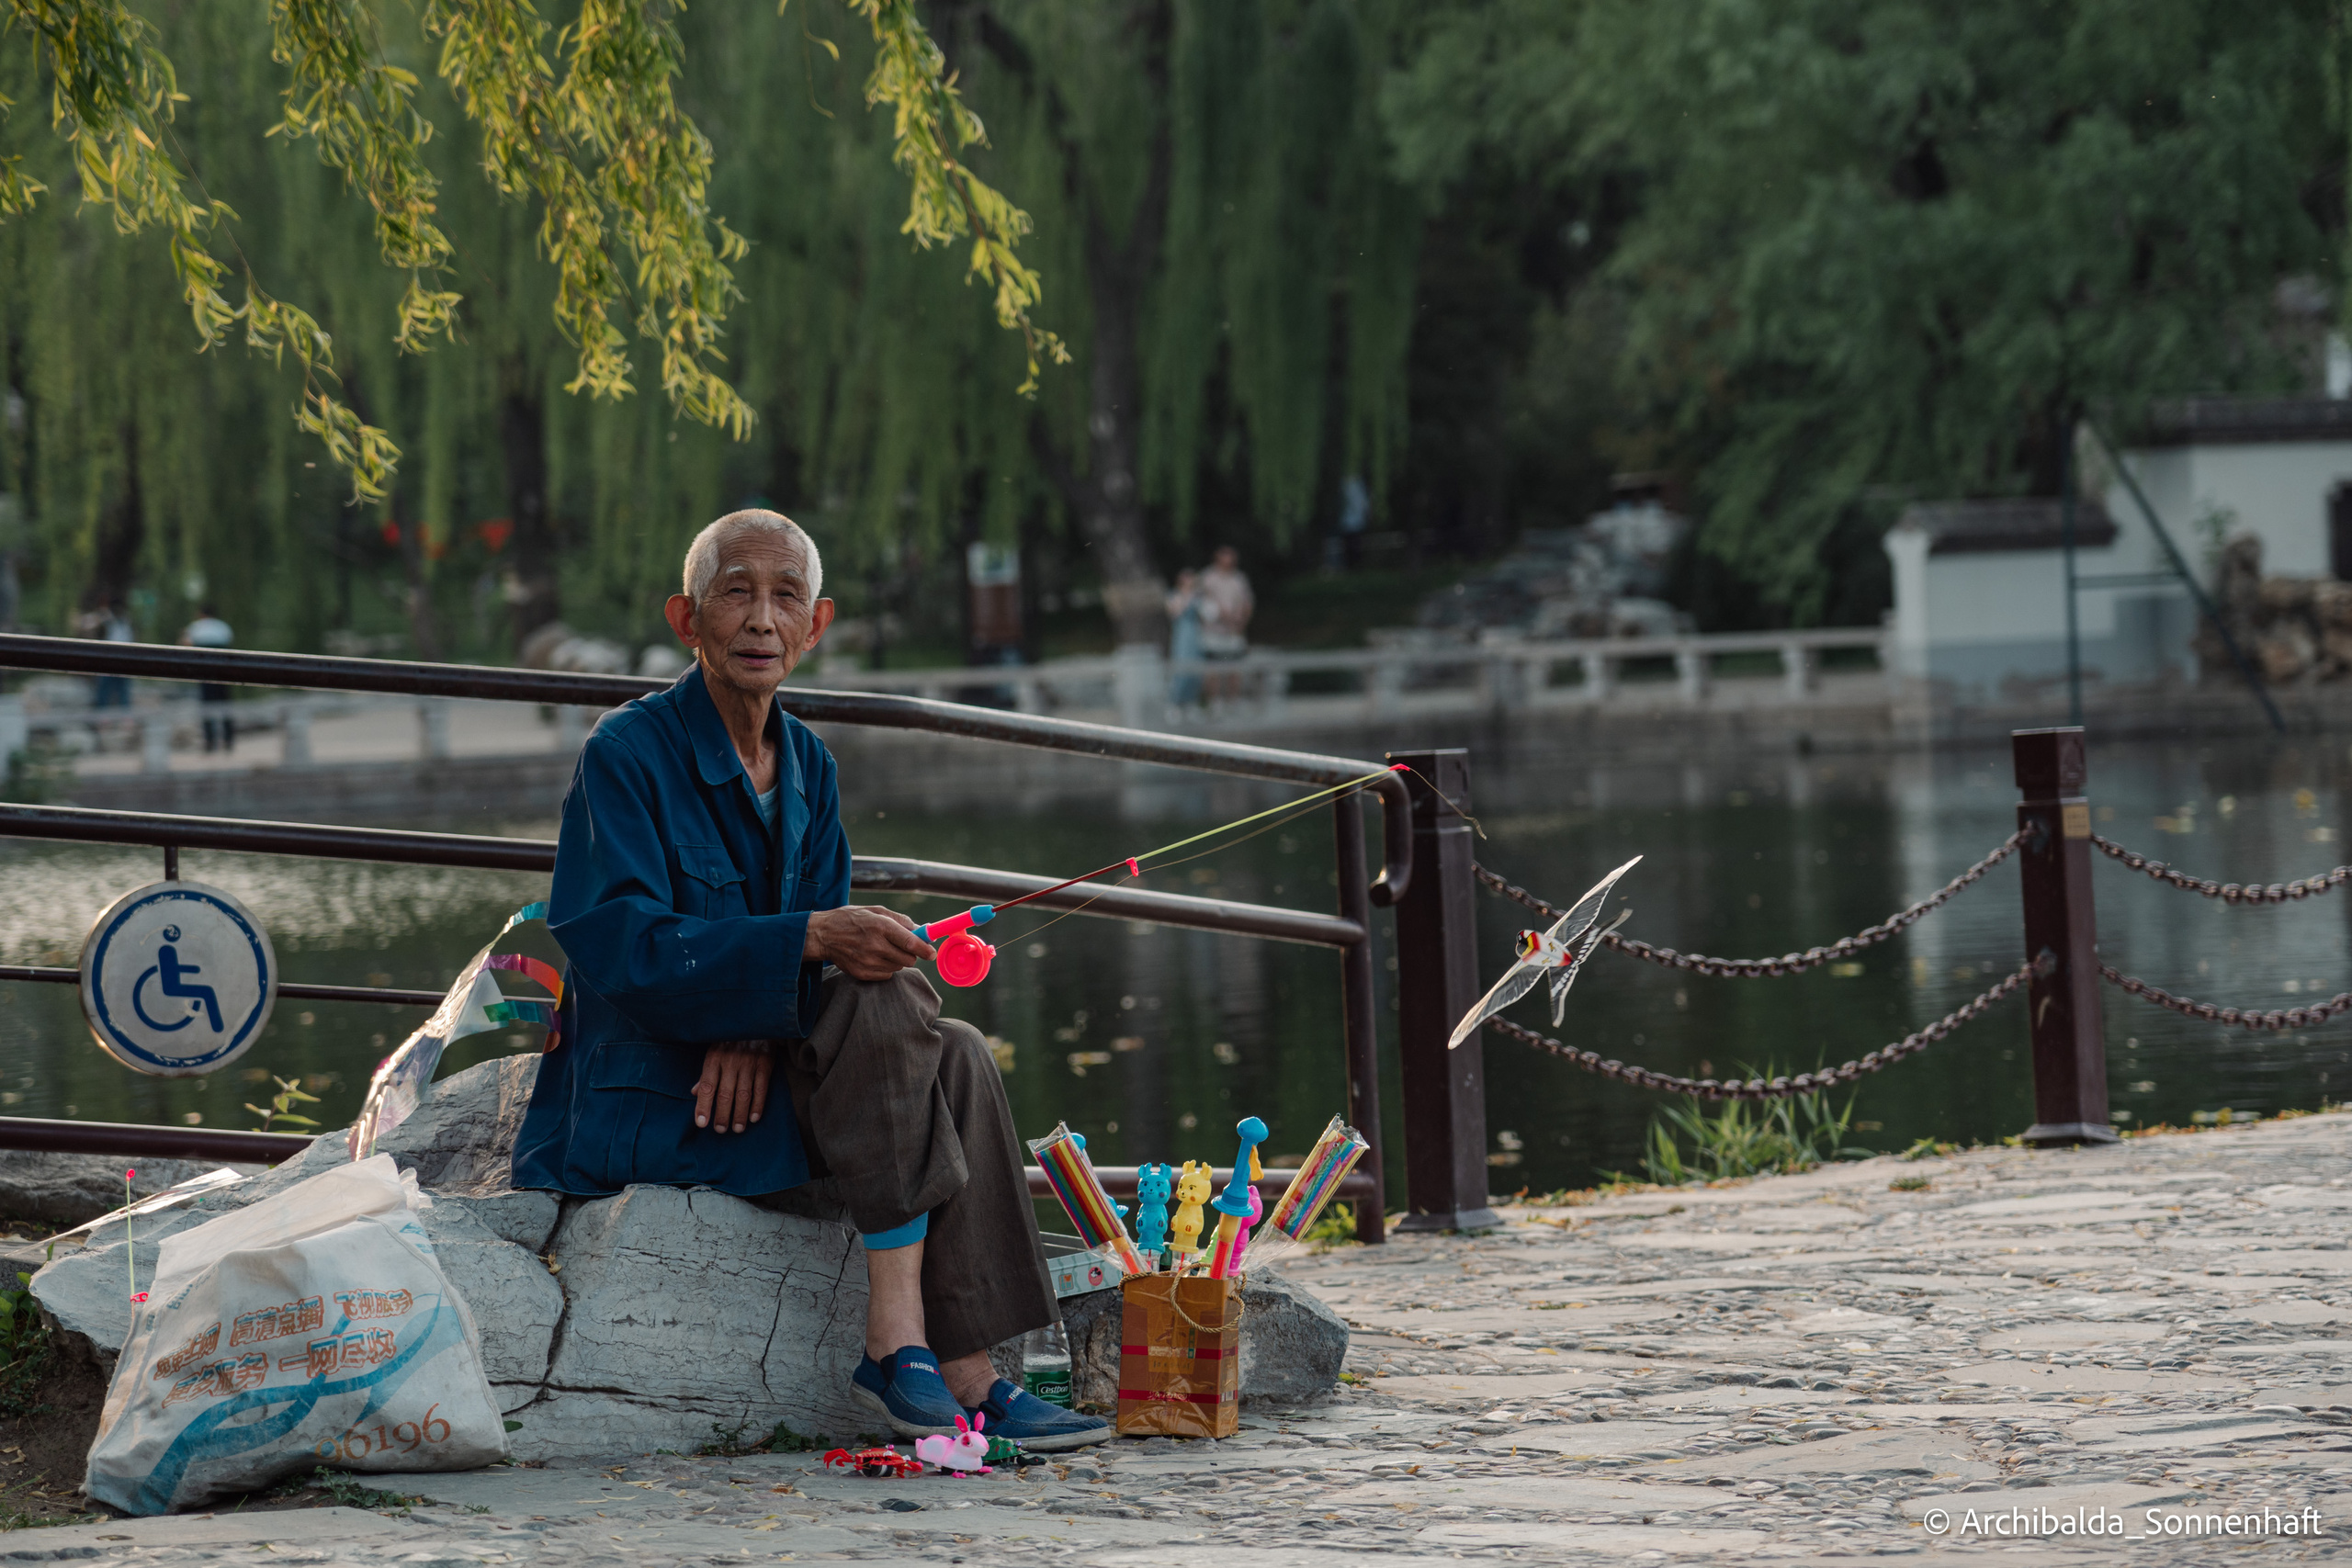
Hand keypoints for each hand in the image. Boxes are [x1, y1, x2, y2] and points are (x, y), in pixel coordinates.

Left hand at [693, 1042, 772, 1133]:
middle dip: (722, 1115)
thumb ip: (706, 1074)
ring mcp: (749, 1063)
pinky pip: (761, 1088)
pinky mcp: (765, 1063)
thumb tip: (695, 1093)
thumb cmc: (731, 1039)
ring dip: (740, 1114)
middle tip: (721, 1130)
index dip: (703, 1106)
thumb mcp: (714, 1051)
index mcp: (714, 1058)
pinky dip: (758, 1105)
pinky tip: (754, 1118)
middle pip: (725, 1094)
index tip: (701, 1124)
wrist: (756, 1020)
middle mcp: (730, 1061)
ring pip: (743, 1094)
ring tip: (738, 1128)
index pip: (706, 1086)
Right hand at [805, 905, 934, 980]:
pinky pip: (886, 975)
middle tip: (903, 946)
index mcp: (880, 926)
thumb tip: (920, 929)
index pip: (909, 942)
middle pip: (908, 959)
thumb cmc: (850, 919)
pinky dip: (886, 968)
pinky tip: (874, 957)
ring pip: (898, 967)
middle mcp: (875, 946)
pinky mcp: (862, 974)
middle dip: (910, 954)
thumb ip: (900, 920)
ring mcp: (868, 962)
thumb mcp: (874, 911)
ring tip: (883, 949)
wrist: (822, 935)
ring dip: (897, 960)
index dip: (924, 949)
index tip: (932, 953)